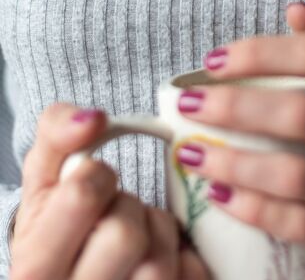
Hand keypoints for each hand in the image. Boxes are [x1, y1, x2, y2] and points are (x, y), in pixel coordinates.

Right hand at [10, 103, 208, 279]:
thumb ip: (58, 132)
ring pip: (159, 263)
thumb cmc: (59, 218)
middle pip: (124, 234)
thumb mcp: (44, 175)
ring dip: (159, 234)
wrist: (71, 271)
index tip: (95, 183)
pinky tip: (162, 257)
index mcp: (36, 264)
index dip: (98, 175)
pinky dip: (184, 257)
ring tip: (140, 237)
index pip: (82, 196)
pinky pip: (191, 276)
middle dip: (129, 207)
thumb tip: (93, 119)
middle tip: (117, 212)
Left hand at [173, 4, 304, 279]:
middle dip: (235, 106)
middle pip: (304, 113)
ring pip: (299, 175)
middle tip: (187, 104)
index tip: (214, 61)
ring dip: (236, 162)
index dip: (262, 53)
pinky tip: (221, 195)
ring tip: (191, 152)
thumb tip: (296, 10)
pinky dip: (255, 209)